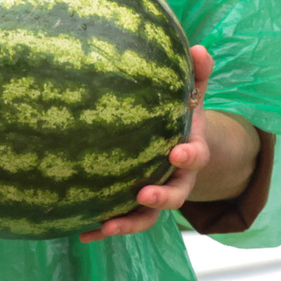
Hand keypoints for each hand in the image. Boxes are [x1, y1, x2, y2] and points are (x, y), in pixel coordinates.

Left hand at [81, 47, 215, 240]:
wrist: (180, 148)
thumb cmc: (180, 117)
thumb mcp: (192, 96)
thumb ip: (197, 76)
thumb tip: (200, 47)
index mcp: (191, 153)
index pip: (196, 156)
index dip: (189, 156)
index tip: (176, 152)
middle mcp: (176, 180)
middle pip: (176, 196)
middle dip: (161, 197)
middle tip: (144, 195)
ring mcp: (156, 196)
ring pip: (148, 218)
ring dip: (129, 223)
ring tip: (107, 226)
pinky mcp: (135, 207)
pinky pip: (122, 221)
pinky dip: (104, 228)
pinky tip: (81, 232)